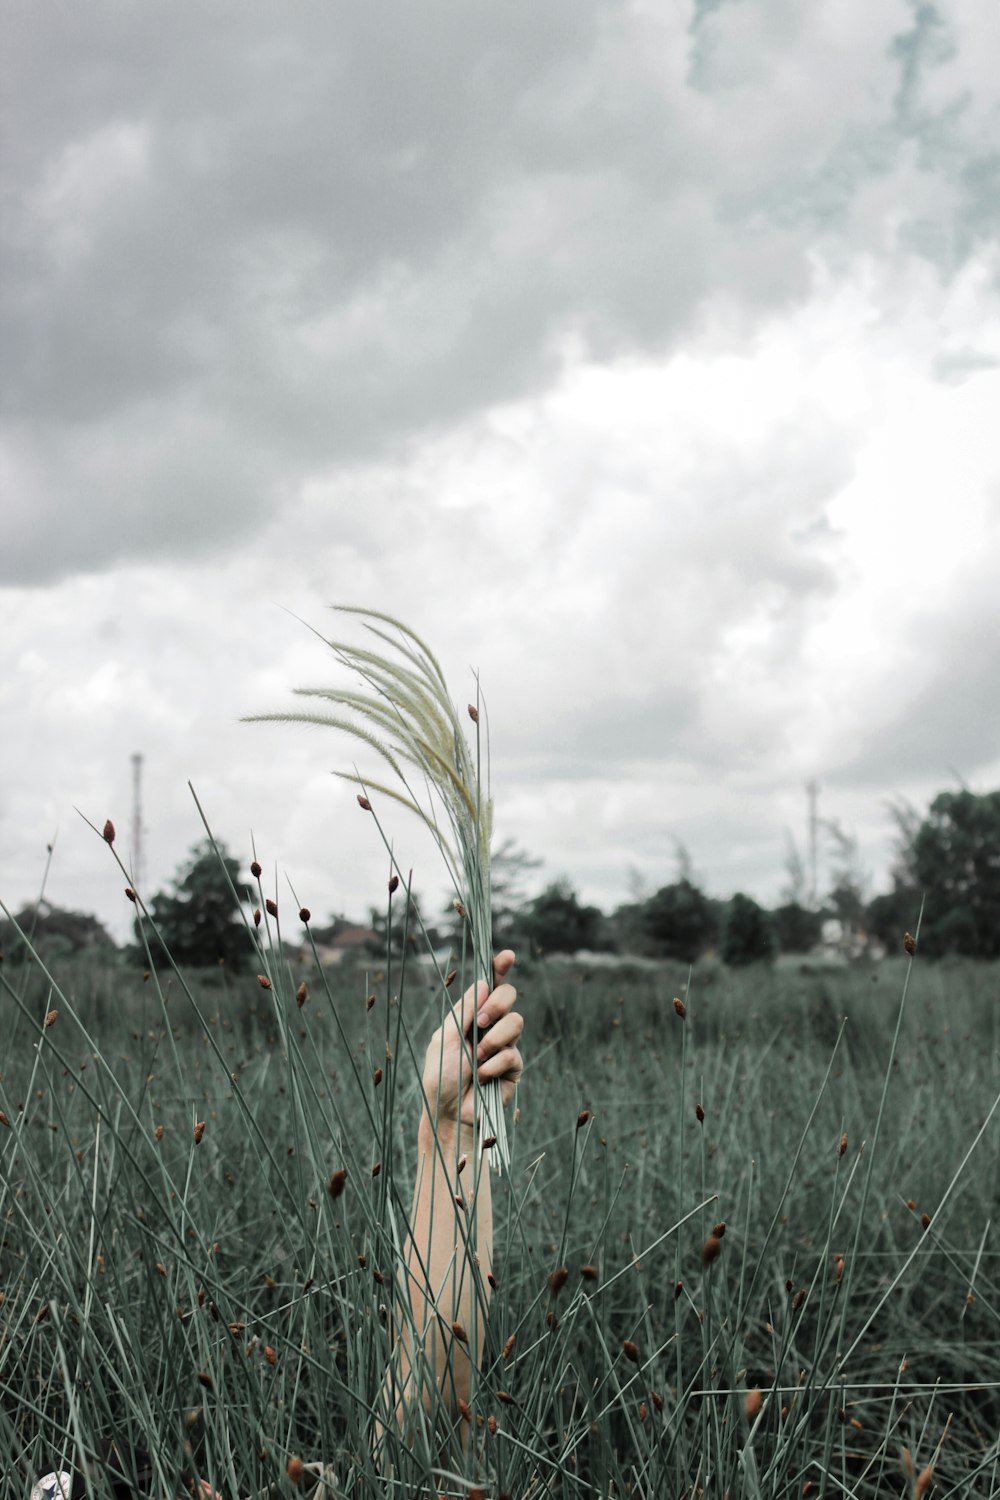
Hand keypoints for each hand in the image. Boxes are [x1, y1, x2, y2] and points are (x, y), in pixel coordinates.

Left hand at [421, 949, 522, 1133]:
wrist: (449, 1114)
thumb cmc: (440, 1077)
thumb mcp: (445, 1038)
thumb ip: (465, 1010)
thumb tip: (484, 982)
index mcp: (470, 1016)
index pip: (489, 986)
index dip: (500, 968)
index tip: (508, 955)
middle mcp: (489, 1027)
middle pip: (508, 996)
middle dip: (498, 1003)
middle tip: (481, 1022)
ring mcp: (503, 1046)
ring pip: (517, 1021)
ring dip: (495, 1038)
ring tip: (478, 1057)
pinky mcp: (513, 1067)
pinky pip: (514, 1053)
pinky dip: (496, 1063)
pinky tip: (483, 1076)